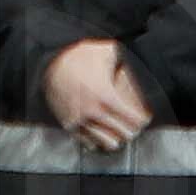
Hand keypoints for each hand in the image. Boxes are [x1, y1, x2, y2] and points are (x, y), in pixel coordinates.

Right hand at [43, 37, 151, 151]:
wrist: (52, 61)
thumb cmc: (80, 55)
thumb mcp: (107, 51)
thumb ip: (125, 58)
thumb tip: (139, 60)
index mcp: (107, 96)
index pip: (135, 120)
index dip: (142, 119)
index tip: (143, 118)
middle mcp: (94, 111)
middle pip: (125, 134)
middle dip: (132, 129)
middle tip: (133, 125)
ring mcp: (80, 120)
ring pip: (107, 143)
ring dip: (115, 137)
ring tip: (119, 132)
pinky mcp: (69, 125)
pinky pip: (88, 142)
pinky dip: (97, 140)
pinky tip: (101, 134)